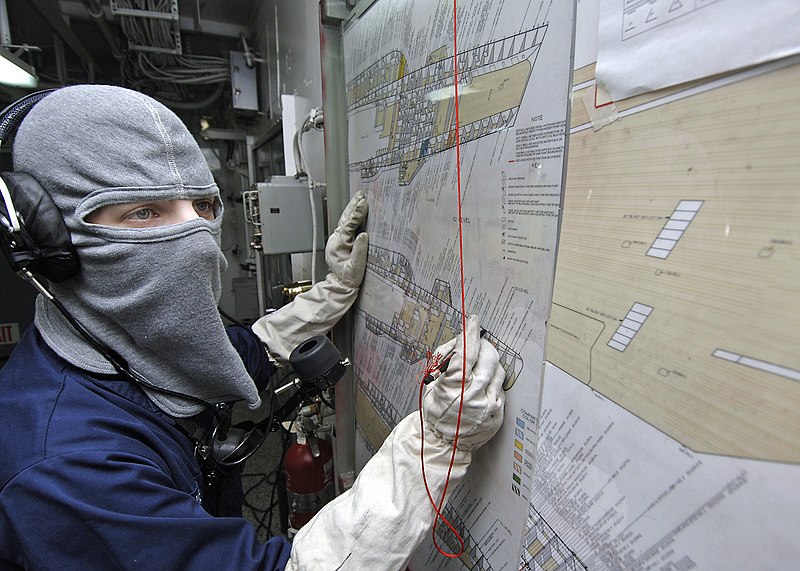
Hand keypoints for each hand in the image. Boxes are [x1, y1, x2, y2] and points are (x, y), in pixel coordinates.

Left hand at [325, 190, 368, 287]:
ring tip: (358, 198)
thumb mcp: (356, 268)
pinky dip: (351, 216)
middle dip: (353, 206)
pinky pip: (345, 225)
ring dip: (351, 208)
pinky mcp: (340, 240)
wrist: (340, 285)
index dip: (356, 214)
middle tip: (360, 195)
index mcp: (338, 246)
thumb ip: (359, 251)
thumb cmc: (349, 278)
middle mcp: (335, 240)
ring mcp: (336, 239)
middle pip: (344, 219)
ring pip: (344, 220)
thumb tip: (364, 235)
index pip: (348, 226)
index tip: (362, 204)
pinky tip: (356, 210)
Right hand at [422, 315, 504, 451]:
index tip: (473, 321)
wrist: (444, 442)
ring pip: (497, 369)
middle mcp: (473, 395)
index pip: (465, 351)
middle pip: (487, 356)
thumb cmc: (435, 412)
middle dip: (483, 347)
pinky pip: (500, 386)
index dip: (470, 333)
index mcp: (453, 386)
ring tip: (478, 371)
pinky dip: (492, 382)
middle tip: (477, 346)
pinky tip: (482, 388)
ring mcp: (488, 404)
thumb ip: (448, 362)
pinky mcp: (497, 412)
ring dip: (489, 364)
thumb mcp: (433, 384)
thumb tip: (463, 341)